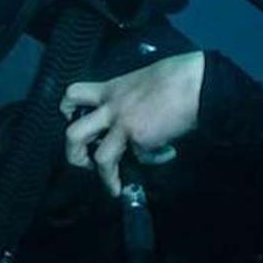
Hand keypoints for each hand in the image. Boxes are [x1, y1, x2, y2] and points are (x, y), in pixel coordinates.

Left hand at [61, 51, 205, 195]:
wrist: (195, 83)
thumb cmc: (175, 76)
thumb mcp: (140, 81)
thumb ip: (128, 99)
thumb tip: (132, 118)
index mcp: (109, 89)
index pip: (73, 93)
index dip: (67, 110)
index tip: (72, 120)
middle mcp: (110, 108)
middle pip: (73, 133)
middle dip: (73, 154)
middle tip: (83, 163)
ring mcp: (123, 125)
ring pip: (100, 157)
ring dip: (106, 177)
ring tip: (114, 186)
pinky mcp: (141, 139)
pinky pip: (142, 157)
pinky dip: (154, 159)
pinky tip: (168, 152)